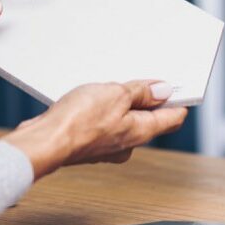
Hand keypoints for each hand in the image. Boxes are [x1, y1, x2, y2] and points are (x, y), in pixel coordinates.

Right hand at [2, 80, 187, 179]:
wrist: (45, 141)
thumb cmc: (78, 121)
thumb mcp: (115, 95)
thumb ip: (140, 92)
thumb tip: (163, 91)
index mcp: (140, 132)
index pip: (172, 118)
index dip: (178, 100)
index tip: (179, 86)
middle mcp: (127, 144)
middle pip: (148, 119)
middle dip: (148, 99)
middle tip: (142, 79)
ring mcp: (108, 145)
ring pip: (124, 121)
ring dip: (121, 103)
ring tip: (111, 86)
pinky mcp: (89, 143)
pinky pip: (105, 124)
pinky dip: (104, 111)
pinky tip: (91, 99)